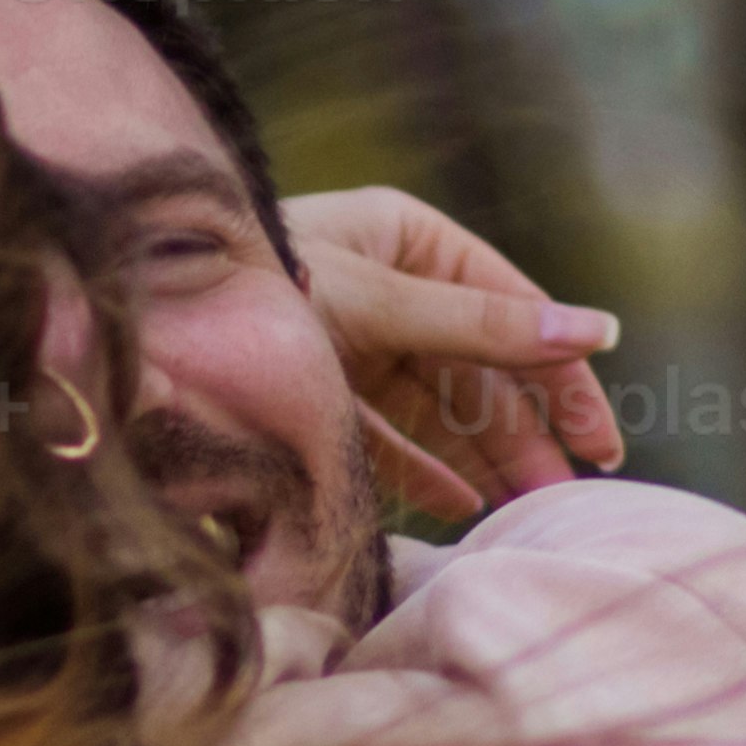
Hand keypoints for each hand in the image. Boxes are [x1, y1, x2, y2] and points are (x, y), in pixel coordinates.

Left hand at [285, 187, 623, 528]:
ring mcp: (355, 339)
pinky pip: (388, 434)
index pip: (513, 307)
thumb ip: (484, 326)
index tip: (598, 438)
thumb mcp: (381, 300)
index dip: (561, 375)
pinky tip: (461, 503)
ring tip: (526, 507)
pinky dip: (424, 467)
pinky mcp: (322, 389)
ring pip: (441, 404)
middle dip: (527, 428)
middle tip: (567, 492)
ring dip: (486, 455)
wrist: (147, 306)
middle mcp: (390, 286)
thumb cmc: (264, 279)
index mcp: (411, 238)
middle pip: (481, 363)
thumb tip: (595, 330)